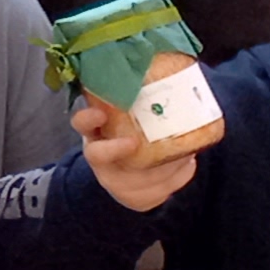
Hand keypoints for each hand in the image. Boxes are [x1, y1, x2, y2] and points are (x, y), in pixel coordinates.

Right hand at [73, 94, 195, 213]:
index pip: (81, 122)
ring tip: (185, 151)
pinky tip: (188, 163)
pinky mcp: (133, 197)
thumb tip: (174, 72)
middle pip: (97, 155)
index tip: (101, 112)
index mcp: (95, 130)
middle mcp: (99, 156)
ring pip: (134, 178)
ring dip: (161, 165)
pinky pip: (158, 192)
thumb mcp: (129, 116)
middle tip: (134, 142)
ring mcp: (114, 180)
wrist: (129, 173)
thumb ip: (139, 100)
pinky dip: (177, 177)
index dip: (88, 118)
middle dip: (115, 149)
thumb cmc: (132, 131)